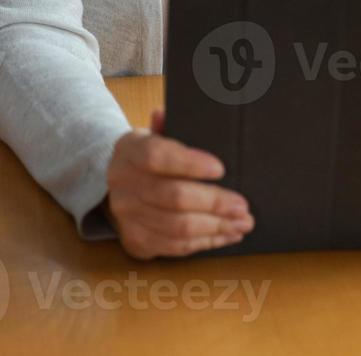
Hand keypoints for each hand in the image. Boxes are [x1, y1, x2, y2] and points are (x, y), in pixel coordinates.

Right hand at [104, 110, 252, 258]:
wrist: (117, 184)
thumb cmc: (149, 157)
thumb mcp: (156, 134)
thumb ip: (171, 126)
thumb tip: (169, 114)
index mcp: (129, 150)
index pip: (157, 156)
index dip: (190, 163)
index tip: (221, 169)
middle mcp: (123, 183)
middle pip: (172, 197)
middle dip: (214, 203)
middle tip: (243, 206)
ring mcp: (127, 215)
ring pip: (176, 227)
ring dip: (215, 227)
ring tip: (242, 223)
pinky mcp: (136, 241)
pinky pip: (174, 247)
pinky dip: (205, 242)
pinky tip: (226, 235)